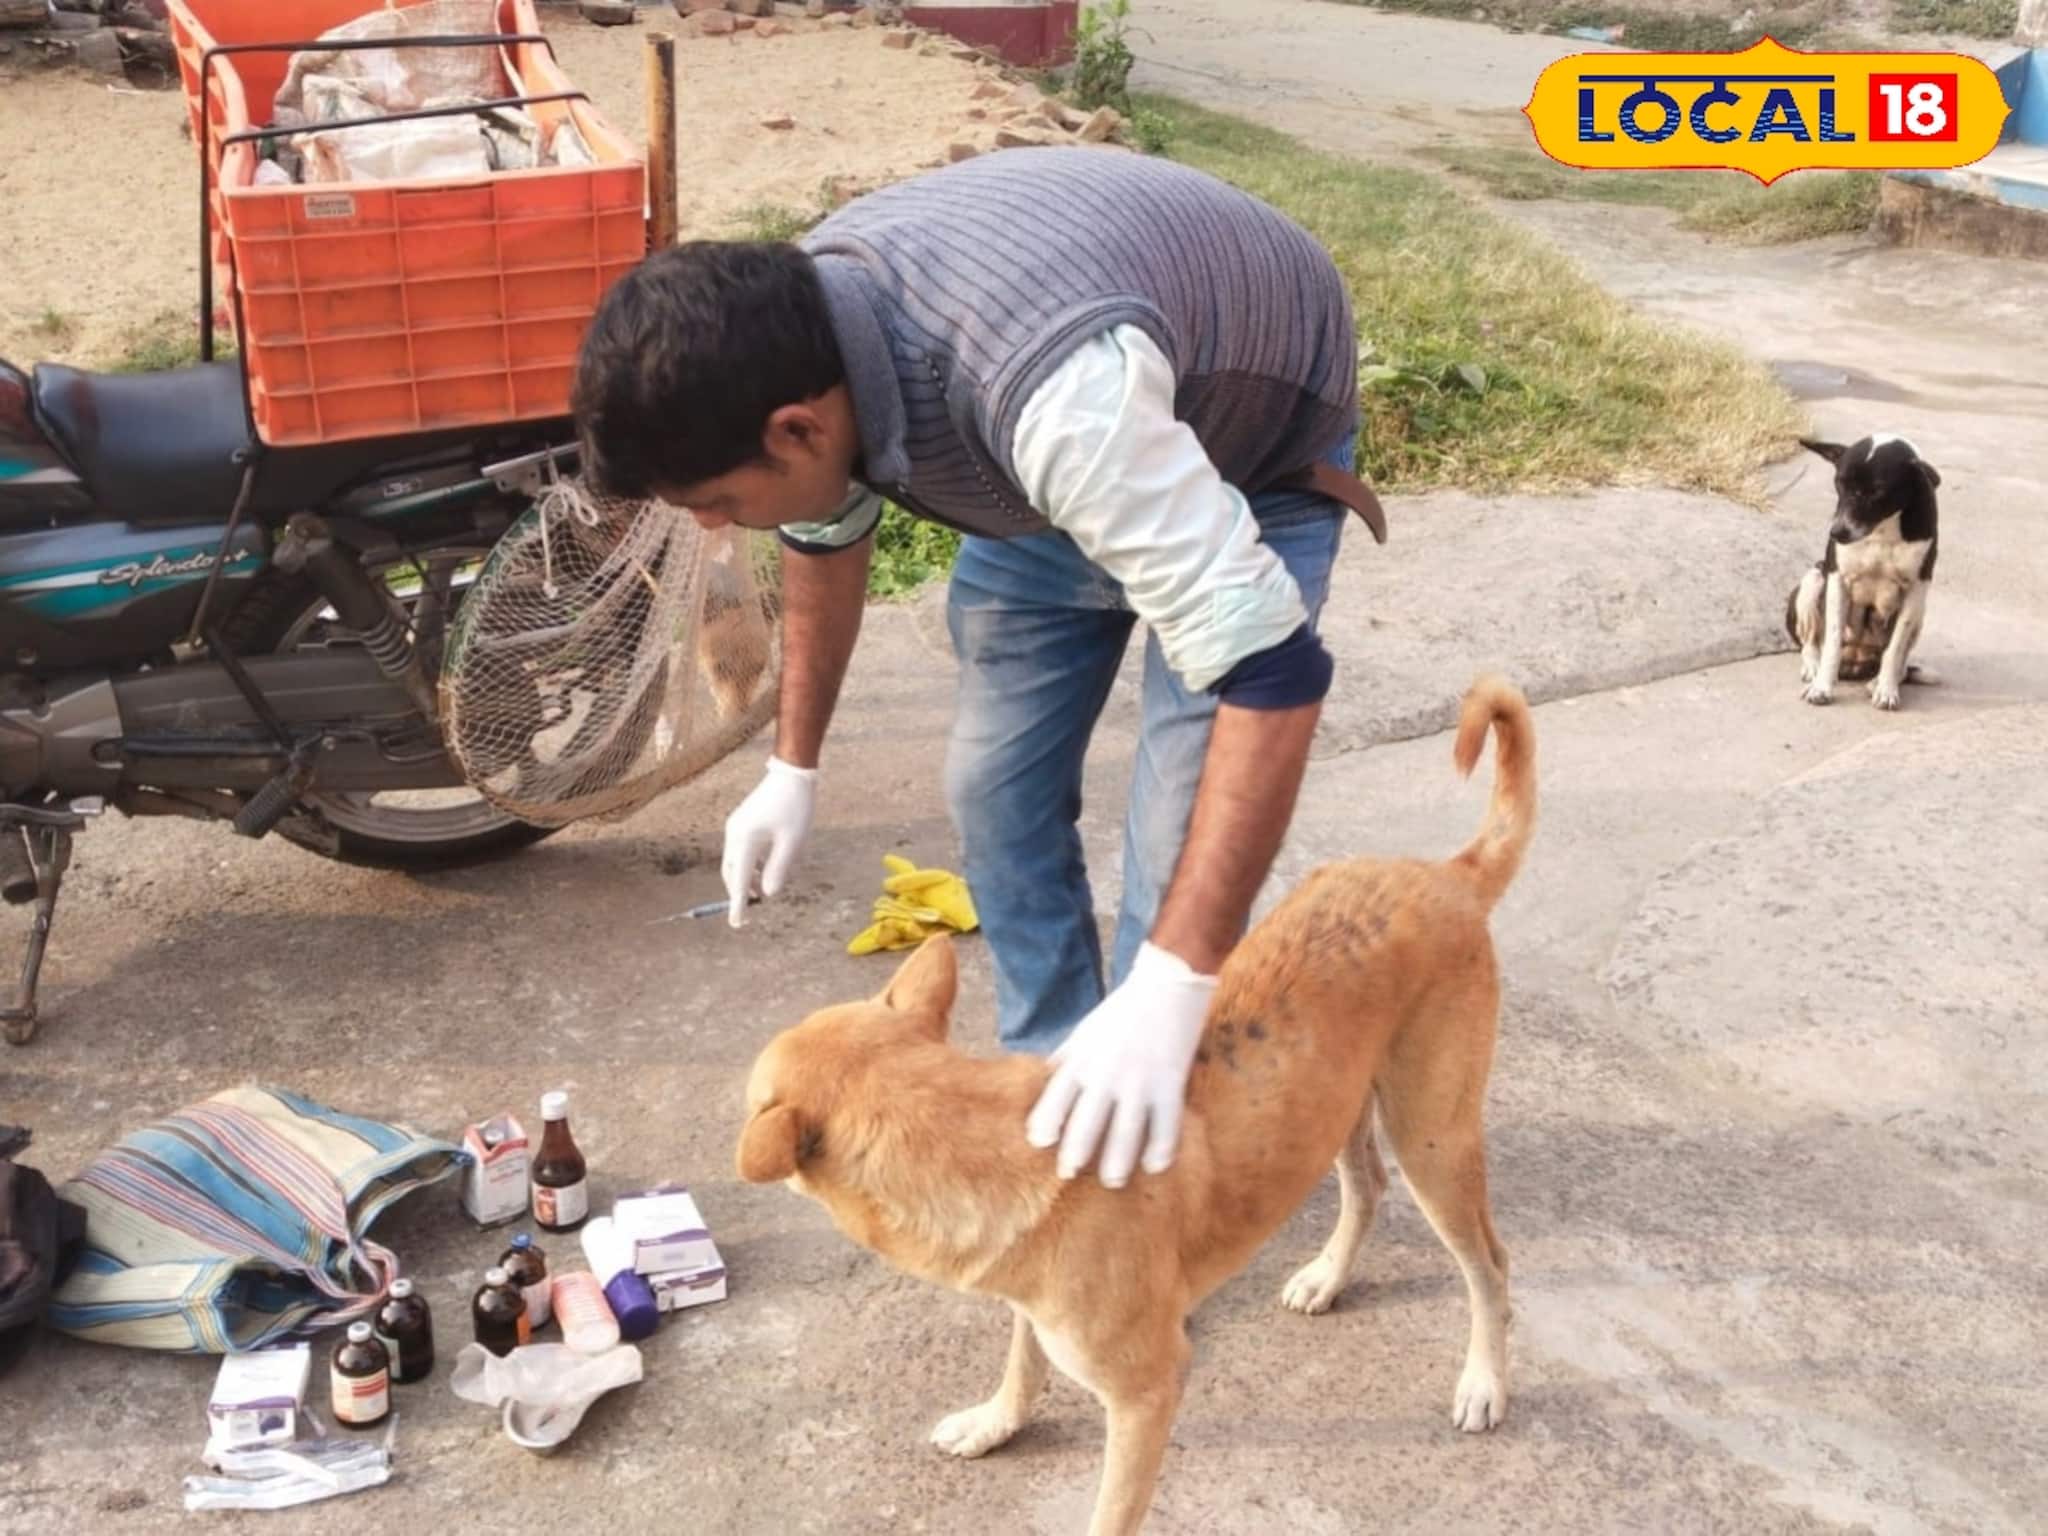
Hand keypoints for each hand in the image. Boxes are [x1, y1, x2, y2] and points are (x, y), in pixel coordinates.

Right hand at [720, 756, 816, 927]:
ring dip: (743, 879)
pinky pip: (739, 851)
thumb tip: (768, 893)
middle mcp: (734, 834)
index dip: (738, 904)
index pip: (740, 880)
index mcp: (745, 840)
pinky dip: (747, 866)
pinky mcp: (741, 822)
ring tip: (759, 893)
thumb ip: (778, 869)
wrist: (791, 774)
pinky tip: (762, 871)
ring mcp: (735, 827)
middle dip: (739, 893)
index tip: (737, 924)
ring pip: (734, 863)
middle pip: (731, 873)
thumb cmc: (795, 807)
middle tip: (749, 912)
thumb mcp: (792, 843)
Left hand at [1024, 941, 1215, 1187]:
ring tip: (1111, 1181)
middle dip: (1076, 1153)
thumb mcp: (1086, 1031)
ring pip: (1125, 1133)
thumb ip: (1067, 1057)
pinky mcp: (1171, 1084)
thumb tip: (1046, 1077)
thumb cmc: (1123, 1009)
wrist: (1168, 985)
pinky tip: (1155, 1166)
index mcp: (1083, 1060)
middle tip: (1069, 1174)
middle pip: (1086, 1124)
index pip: (1056, 1099)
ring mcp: (1140, 1082)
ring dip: (1116, 1161)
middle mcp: (1107, 1075)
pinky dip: (1161, 1150)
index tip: (1040, 1143)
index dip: (1046, 1123)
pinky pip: (1166, 1126)